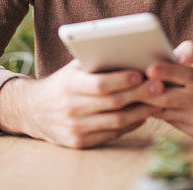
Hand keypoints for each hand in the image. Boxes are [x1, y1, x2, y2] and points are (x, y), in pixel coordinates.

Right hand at [0, 59, 164, 148]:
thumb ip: (96, 61)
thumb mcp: (73, 68)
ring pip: (115, 122)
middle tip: (160, 87)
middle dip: (139, 95)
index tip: (141, 74)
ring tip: (157, 103)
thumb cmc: (63, 83)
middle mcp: (70, 107)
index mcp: (69, 84)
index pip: (100, 84)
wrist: (33, 110)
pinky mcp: (78, 142)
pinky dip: (129, 126)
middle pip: (112, 103)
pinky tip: (141, 116)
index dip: (122, 80)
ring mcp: (74, 127)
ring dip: (140, 112)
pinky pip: (110, 135)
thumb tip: (129, 51)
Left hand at [144, 41, 192, 140]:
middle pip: (170, 98)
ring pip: (167, 112)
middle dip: (147, 92)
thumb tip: (173, 54)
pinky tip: (153, 104)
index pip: (186, 75)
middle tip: (129, 85)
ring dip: (149, 103)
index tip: (149, 69)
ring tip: (134, 93)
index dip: (167, 72)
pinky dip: (161, 113)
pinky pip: (172, 122)